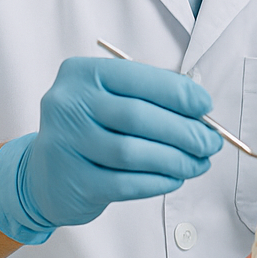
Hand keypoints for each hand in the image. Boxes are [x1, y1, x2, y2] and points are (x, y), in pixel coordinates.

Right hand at [0, 56, 221, 243]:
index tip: (205, 107)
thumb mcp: (112, 99)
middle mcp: (68, 105)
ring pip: (133, 153)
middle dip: (184, 131)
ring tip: (198, 163)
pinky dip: (157, 181)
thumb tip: (202, 113)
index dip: (178, 94)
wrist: (45, 174)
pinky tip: (175, 178)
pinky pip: (126, 183)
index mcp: (82, 74)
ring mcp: (65, 144)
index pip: (139, 79)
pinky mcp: (72, 181)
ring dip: (176, 159)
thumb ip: (151, 98)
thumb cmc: (92, 128)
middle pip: (138, 117)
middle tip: (211, 143)